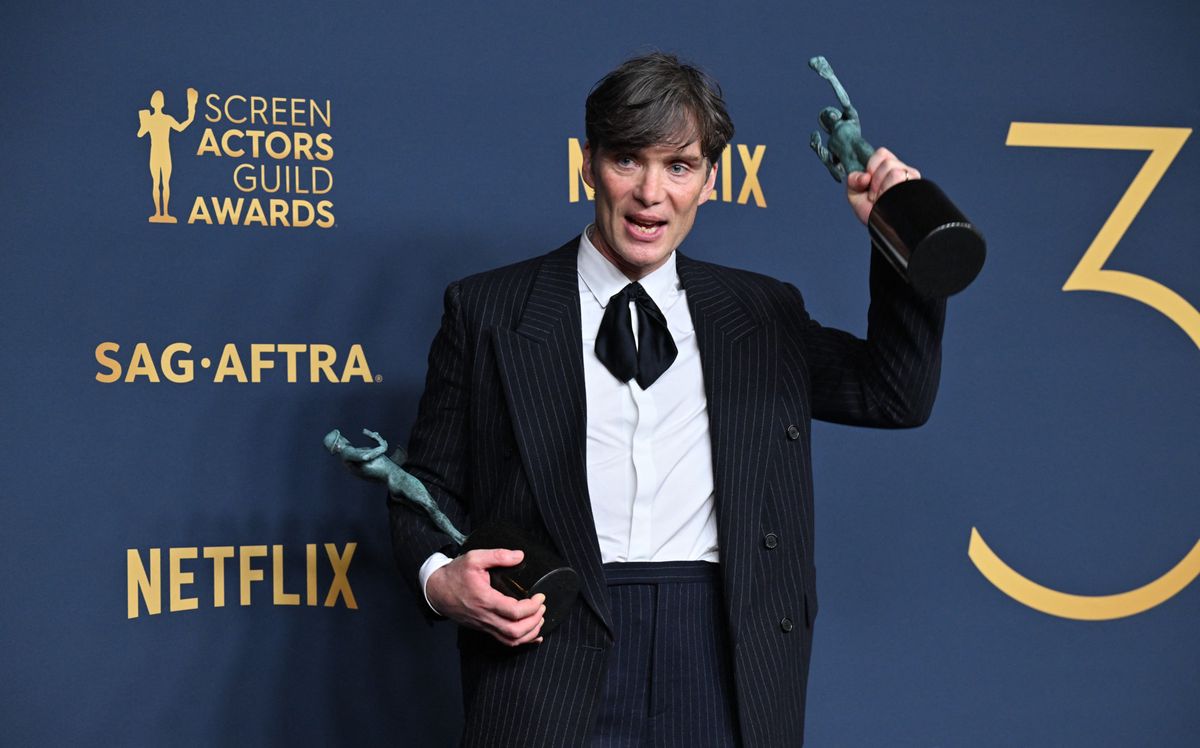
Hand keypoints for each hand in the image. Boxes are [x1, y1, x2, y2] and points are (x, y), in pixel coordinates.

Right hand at [426, 548, 545, 646]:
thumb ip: (497, 555)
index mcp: (485, 599)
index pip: (514, 611)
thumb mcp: (474, 558)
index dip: (532, 607)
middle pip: (515, 631)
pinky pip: (504, 641)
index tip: (541, 597)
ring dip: (530, 633)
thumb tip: (520, 555)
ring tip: (540, 619)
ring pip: (511, 640)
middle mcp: (485, 616)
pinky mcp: (483, 628)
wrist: (436, 590)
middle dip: (534, 621)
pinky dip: (522, 641)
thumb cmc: (455, 574)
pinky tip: (533, 635)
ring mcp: (484, 625)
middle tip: (542, 607)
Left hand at [845, 147, 920, 224]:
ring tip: (883, 199)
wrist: (883, 228)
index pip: (882, 154)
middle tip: (876, 195)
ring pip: (895, 172)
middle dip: (876, 181)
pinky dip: (889, 192)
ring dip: (883, 189)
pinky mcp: (915, 187)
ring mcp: (911, 178)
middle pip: (887, 162)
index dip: (871, 167)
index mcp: (887, 167)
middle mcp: (902, 170)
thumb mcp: (855, 194)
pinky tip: (889, 200)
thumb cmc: (872, 211)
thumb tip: (864, 177)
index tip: (868, 182)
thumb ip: (853, 180)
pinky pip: (900, 180)